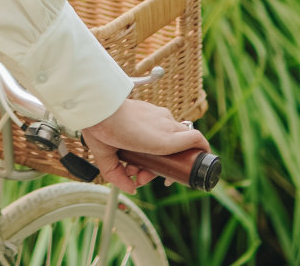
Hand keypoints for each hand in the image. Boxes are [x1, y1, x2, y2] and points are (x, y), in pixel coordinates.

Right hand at [79, 98, 209, 193]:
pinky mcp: (172, 136)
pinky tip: (196, 163)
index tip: (138, 172)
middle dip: (156, 168)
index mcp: (146, 122)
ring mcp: (167, 127)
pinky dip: (199, 151)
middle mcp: (160, 122)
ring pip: (182, 145)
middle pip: (171, 146)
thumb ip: (117, 174)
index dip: (150, 163)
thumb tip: (132, 188)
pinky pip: (196, 139)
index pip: (158, 142)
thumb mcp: (106, 155)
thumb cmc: (100, 126)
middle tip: (142, 177)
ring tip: (149, 176)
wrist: (101, 112)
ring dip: (172, 165)